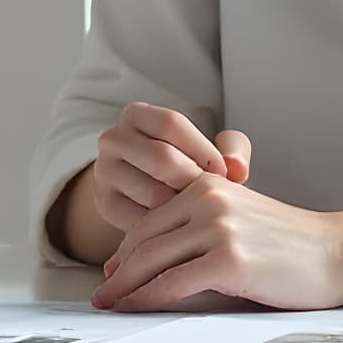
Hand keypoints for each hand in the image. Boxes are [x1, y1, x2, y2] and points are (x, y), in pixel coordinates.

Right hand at [89, 103, 250, 235]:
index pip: (171, 124)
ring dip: (182, 208)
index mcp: (137, 115)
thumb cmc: (188, 168)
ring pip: (152, 193)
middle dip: (192, 182)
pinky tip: (180, 226)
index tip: (224, 172)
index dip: (202, 149)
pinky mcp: (105, 204)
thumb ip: (233, 150)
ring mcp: (104, 172)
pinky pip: (142, 220)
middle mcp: (113, 139)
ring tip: (196, 211)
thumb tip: (237, 167)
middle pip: (160, 158)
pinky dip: (167, 227)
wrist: (151, 197)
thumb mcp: (211, 152)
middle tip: (209, 197)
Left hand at [92, 139, 342, 311]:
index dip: (127, 249)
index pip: (152, 220)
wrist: (338, 253)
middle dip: (119, 270)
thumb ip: (200, 228)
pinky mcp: (228, 259)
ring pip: (152, 261)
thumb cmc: (292, 245)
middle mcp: (207, 200)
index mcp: (206, 187)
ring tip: (109, 304)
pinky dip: (148, 299)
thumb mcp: (240, 220)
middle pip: (145, 239)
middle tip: (102, 293)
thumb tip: (154, 260)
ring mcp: (217, 228)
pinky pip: (173, 284)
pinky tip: (136, 310)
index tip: (113, 271)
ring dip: (125, 287)